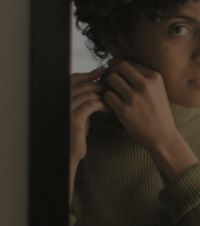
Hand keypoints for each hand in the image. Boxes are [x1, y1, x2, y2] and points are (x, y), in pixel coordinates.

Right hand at [70, 66, 108, 203]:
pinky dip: (101, 104)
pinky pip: (90, 104)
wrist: (70, 153)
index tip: (103, 71)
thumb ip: (85, 97)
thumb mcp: (80, 111)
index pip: (74, 78)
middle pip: (83, 84)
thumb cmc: (77, 132)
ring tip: (110, 101)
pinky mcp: (73, 119)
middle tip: (112, 89)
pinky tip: (107, 109)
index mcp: (61, 97)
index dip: (89, 74)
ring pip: (88, 93)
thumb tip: (99, 81)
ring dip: (103, 95)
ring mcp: (66, 109)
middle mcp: (61, 101)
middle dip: (99, 85)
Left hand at [104, 60, 197, 179]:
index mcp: (155, 78)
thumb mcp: (159, 90)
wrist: (162, 135)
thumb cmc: (159, 112)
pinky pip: (108, 96)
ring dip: (109, 85)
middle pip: (119, 68)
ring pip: (111, 80)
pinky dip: (108, 98)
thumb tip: (120, 65)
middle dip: (113, 73)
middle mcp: (145, 85)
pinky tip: (113, 103)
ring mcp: (134, 97)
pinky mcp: (125, 110)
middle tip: (111, 81)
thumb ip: (144, 77)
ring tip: (112, 91)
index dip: (118, 64)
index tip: (113, 67)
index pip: (130, 62)